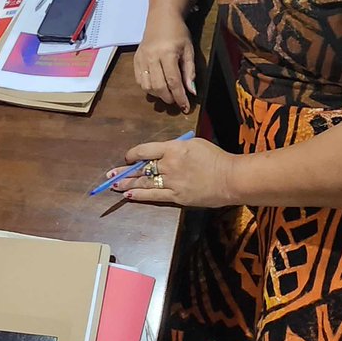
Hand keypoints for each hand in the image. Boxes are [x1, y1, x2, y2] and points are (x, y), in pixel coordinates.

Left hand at [107, 137, 236, 206]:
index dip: (132, 154)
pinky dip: (140, 195)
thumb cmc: (215, 158)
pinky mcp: (177, 196)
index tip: (127, 157)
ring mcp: (172, 181)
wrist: (231, 178)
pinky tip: (129, 195)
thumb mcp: (194, 144)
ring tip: (114, 185)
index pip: (145, 150)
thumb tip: (162, 152)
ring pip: (144, 182)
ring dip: (127, 184)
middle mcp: (169, 164)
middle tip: (110, 175)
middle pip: (141, 168)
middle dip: (124, 171)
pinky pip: (154, 196)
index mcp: (173, 148)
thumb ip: (176, 147)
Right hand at [134, 9, 195, 111]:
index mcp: (168, 53)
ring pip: (146, 86)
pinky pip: (139, 80)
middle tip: (177, 101)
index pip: (173, 81)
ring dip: (158, 95)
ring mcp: (142, 58)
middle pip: (159, 86)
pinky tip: (156, 87)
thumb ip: (190, 71)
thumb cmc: (178, 33)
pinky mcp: (136, 59)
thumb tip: (192, 92)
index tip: (186, 107)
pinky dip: (148, 88)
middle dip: (169, 98)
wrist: (161, 17)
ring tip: (167, 94)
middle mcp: (152, 57)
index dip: (180, 97)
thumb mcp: (189, 50)